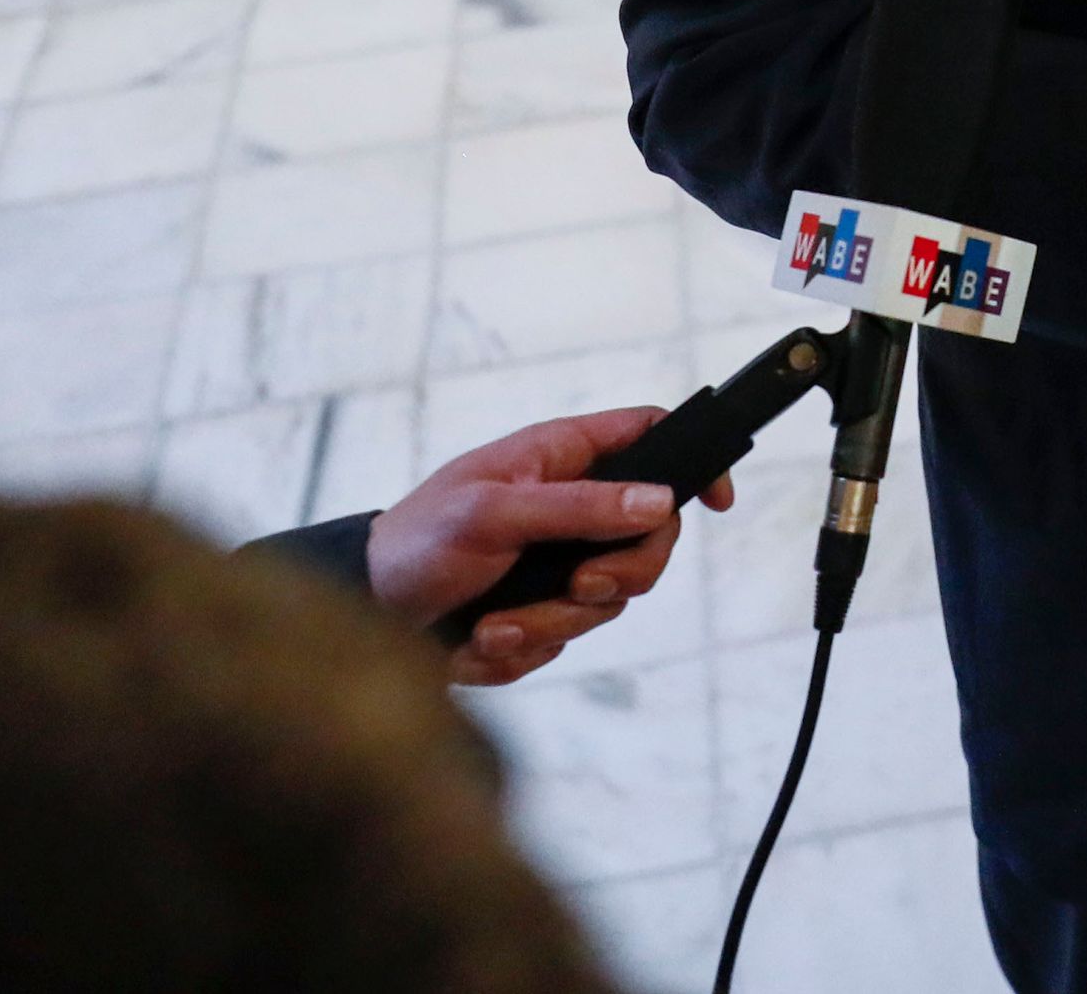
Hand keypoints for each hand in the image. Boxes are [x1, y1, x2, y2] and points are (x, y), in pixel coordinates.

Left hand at [364, 409, 735, 686]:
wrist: (369, 615)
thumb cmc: (418, 542)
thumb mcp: (494, 514)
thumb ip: (578, 506)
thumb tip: (656, 500)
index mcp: (561, 457)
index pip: (651, 437)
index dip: (692, 459)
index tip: (717, 501)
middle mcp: (570, 507)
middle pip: (649, 536)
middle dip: (616, 576)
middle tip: (575, 588)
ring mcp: (559, 562)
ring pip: (609, 600)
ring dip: (552, 624)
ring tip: (495, 626)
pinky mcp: (542, 612)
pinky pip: (568, 638)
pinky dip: (525, 648)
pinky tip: (482, 639)